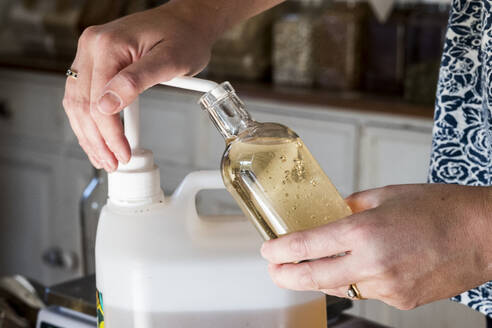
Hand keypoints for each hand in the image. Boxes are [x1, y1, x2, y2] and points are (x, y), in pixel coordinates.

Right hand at [62, 3, 216, 170]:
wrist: (188, 21)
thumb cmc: (184, 37)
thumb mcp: (169, 60)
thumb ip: (137, 81)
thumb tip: (107, 106)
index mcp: (106, 45)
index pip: (97, 101)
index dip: (109, 134)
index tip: (122, 154)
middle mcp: (92, 46)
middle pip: (81, 104)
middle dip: (96, 140)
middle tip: (111, 163)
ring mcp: (91, 53)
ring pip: (77, 102)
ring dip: (88, 134)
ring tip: (103, 157)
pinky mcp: (96, 61)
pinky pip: (83, 95)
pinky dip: (89, 120)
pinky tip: (98, 138)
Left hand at [261, 184, 491, 309]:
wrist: (484, 235)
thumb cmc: (439, 208)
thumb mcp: (386, 195)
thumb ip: (350, 207)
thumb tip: (329, 213)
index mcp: (366, 231)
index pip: (308, 245)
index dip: (282, 250)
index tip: (268, 250)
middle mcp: (373, 264)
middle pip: (314, 278)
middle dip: (287, 275)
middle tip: (274, 271)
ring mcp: (388, 287)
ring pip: (338, 288)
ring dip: (317, 279)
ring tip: (304, 269)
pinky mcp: (402, 301)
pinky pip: (365, 293)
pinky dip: (351, 282)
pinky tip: (349, 270)